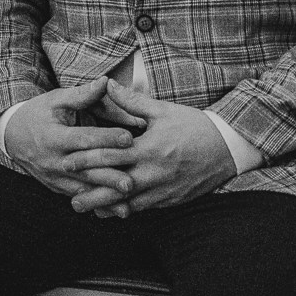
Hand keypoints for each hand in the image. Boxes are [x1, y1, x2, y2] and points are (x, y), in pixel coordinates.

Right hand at [0, 79, 140, 199]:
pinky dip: (96, 203)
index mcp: (53, 136)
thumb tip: (106, 82)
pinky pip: (78, 197)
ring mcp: (53, 176)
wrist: (12, 136)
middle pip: (84, 170)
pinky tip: (114, 209)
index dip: (105, 139)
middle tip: (132, 182)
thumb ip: (82, 95)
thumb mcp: (55, 100)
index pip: (82, 138)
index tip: (129, 138)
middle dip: (108, 176)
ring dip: (104, 196)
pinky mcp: (56, 187)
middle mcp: (53, 160)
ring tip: (126, 202)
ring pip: (82, 188)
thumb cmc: (38, 114)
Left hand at [61, 82, 236, 216]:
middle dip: (92, 193)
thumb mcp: (164, 110)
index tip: (66, 162)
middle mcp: (155, 172)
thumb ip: (132, 101)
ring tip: (85, 208)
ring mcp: (164, 188)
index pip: (111, 156)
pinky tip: (112, 211)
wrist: (229, 147)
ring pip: (130, 202)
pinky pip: (146, 208)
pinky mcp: (172, 199)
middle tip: (70, 198)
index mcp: (149, 148)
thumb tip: (107, 84)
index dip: (87, 160)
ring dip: (106, 206)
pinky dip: (127, 210)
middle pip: (116, 185)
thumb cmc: (195, 126)